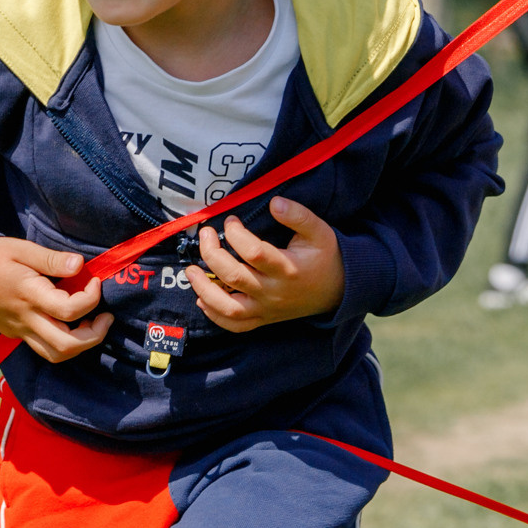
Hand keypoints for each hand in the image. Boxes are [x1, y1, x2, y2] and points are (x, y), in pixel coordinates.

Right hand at [0, 236, 110, 362]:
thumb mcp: (22, 249)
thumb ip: (52, 260)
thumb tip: (80, 265)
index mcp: (29, 295)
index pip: (70, 310)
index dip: (92, 298)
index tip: (93, 280)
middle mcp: (26, 319)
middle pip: (66, 346)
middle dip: (94, 335)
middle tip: (105, 316)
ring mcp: (20, 331)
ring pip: (55, 354)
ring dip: (80, 345)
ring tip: (91, 323)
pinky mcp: (16, 334)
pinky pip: (45, 348)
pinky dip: (65, 342)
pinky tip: (71, 322)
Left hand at [187, 196, 344, 332]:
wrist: (337, 291)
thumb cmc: (324, 257)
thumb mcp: (319, 231)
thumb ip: (299, 215)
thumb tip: (274, 202)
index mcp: (288, 268)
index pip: (254, 253)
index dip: (236, 234)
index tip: (230, 221)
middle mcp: (275, 292)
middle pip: (235, 277)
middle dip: (212, 254)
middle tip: (205, 235)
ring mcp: (267, 309)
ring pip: (230, 308)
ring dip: (205, 290)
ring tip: (190, 271)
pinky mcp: (263, 319)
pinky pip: (235, 325)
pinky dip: (215, 315)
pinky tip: (201, 299)